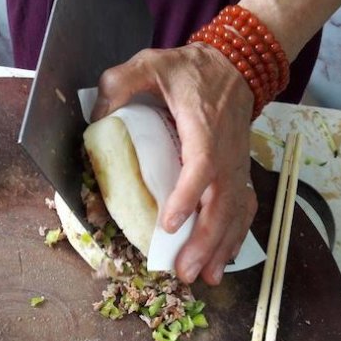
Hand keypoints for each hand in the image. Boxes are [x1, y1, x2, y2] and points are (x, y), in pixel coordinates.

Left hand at [92, 43, 257, 284]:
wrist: (236, 64)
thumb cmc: (190, 70)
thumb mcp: (150, 63)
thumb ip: (120, 83)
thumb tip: (96, 117)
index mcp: (204, 126)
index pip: (202, 165)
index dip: (188, 196)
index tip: (169, 224)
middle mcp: (227, 151)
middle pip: (223, 201)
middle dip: (205, 240)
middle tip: (185, 271)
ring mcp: (238, 164)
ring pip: (236, 212)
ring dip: (221, 247)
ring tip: (205, 278)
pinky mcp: (241, 172)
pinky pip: (244, 208)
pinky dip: (235, 236)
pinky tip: (223, 261)